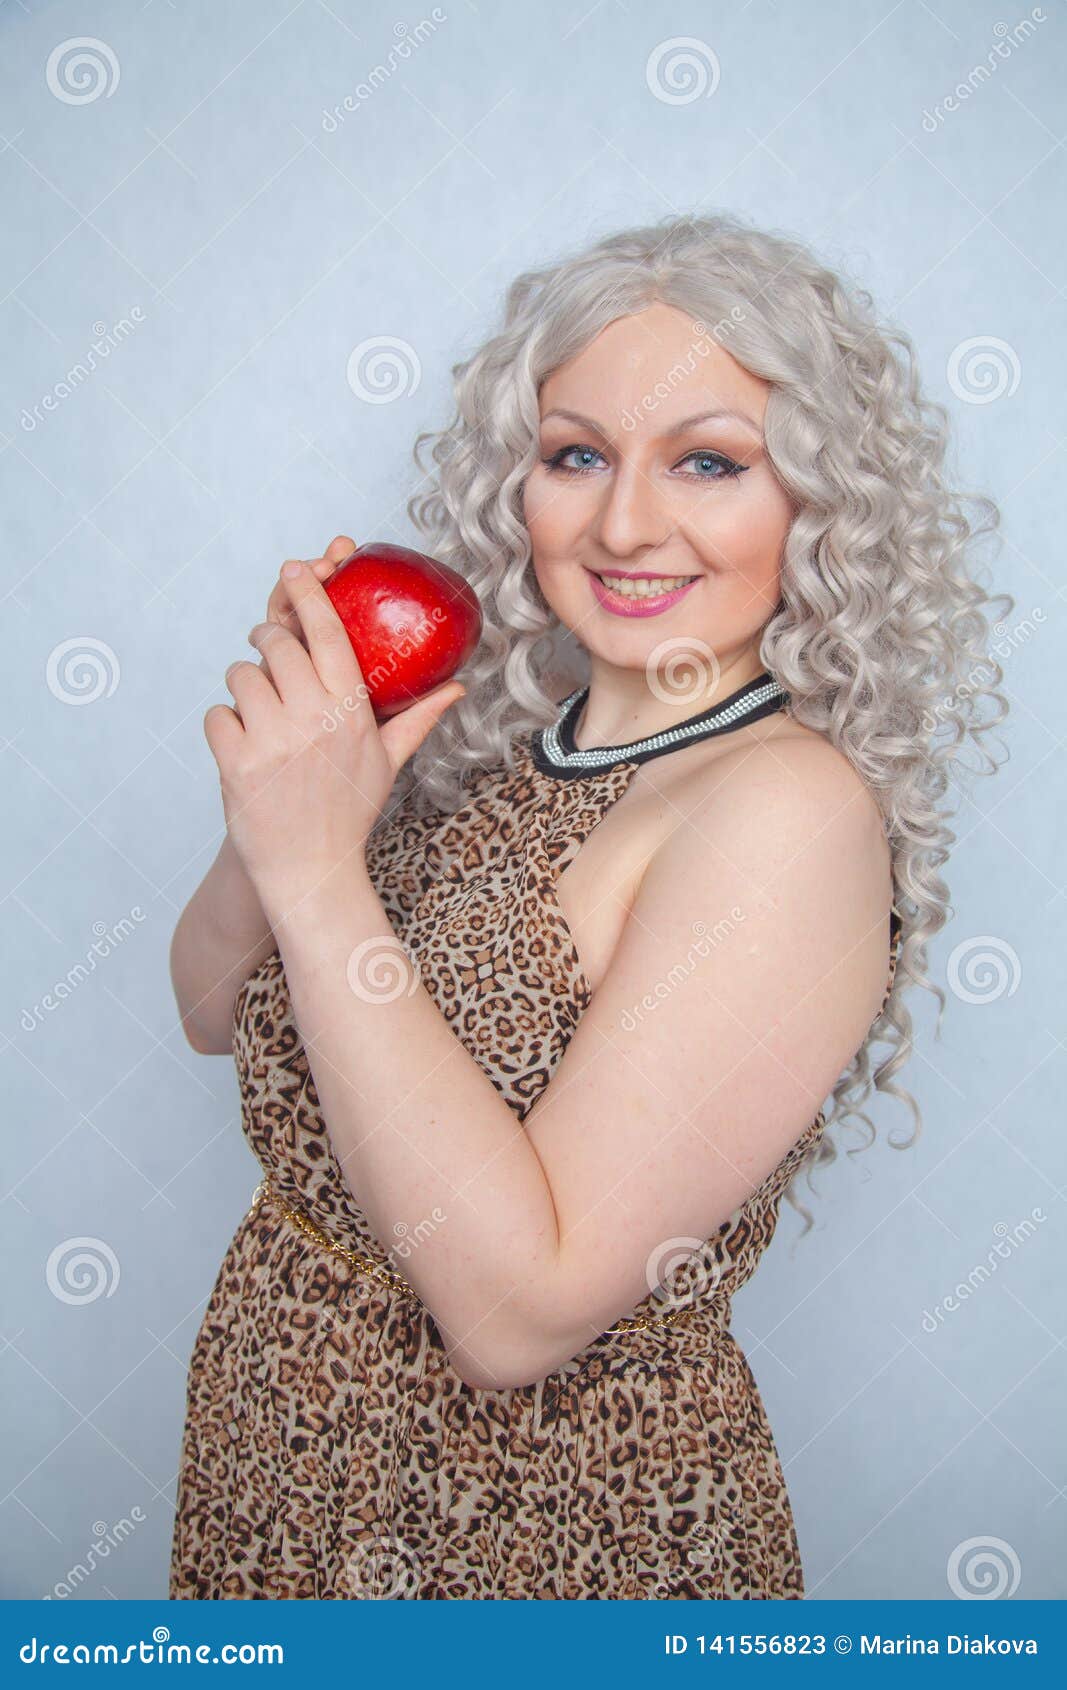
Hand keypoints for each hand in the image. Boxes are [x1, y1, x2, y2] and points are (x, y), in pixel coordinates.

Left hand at [204, 552, 464, 923]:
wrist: (310, 871)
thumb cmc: (349, 813)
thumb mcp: (387, 763)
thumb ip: (418, 718)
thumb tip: (458, 688)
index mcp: (351, 712)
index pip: (327, 633)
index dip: (309, 592)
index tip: (294, 569)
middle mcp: (312, 719)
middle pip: (275, 643)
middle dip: (267, 639)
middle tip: (269, 648)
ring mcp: (271, 741)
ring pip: (240, 675)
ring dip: (245, 685)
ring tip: (258, 708)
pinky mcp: (235, 763)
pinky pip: (217, 715)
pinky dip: (224, 725)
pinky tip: (243, 744)